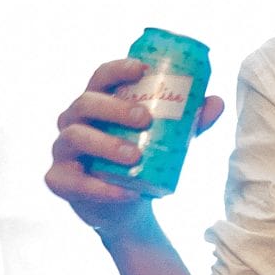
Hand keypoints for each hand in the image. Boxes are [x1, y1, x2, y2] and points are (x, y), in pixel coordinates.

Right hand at [45, 59, 228, 235]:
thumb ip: (189, 123)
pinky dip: (101, 188)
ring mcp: (62, 150)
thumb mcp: (168, 140)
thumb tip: (216, 102)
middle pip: (85, 103)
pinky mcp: (58, 180)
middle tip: (145, 118)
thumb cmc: (142, 160)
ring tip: (135, 156)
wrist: (127, 205)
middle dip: (114, 108)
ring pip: (75, 137)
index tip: (142, 70)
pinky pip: (74, 181)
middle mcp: (73, 121)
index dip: (117, 69)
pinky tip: (126, 192)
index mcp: (97, 103)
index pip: (100, 76)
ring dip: (106, 144)